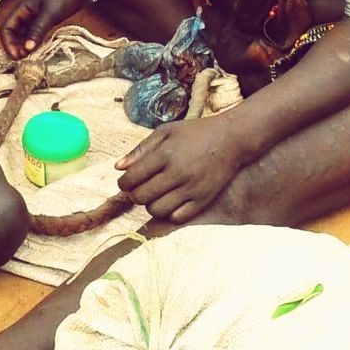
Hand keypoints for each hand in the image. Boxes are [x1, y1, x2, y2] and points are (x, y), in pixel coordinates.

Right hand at [0, 0, 90, 58]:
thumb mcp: (50, 13)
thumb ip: (37, 30)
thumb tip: (27, 48)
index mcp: (21, 7)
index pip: (6, 28)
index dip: (8, 43)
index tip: (16, 56)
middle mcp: (24, 12)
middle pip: (12, 32)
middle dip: (14, 46)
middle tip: (23, 59)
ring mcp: (33, 16)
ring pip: (22, 34)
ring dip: (23, 45)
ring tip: (29, 57)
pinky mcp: (42, 20)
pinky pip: (32, 33)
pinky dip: (32, 42)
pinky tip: (37, 50)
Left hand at [115, 114, 244, 221]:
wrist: (231, 139)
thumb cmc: (195, 133)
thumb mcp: (166, 132)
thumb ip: (141, 149)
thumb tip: (118, 167)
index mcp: (165, 154)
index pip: (132, 178)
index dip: (124, 183)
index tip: (127, 181)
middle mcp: (177, 173)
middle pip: (141, 197)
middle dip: (134, 195)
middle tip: (139, 188)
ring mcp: (191, 189)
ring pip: (157, 210)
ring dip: (150, 205)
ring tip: (154, 195)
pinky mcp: (203, 200)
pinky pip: (177, 218)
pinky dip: (169, 213)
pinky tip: (170, 201)